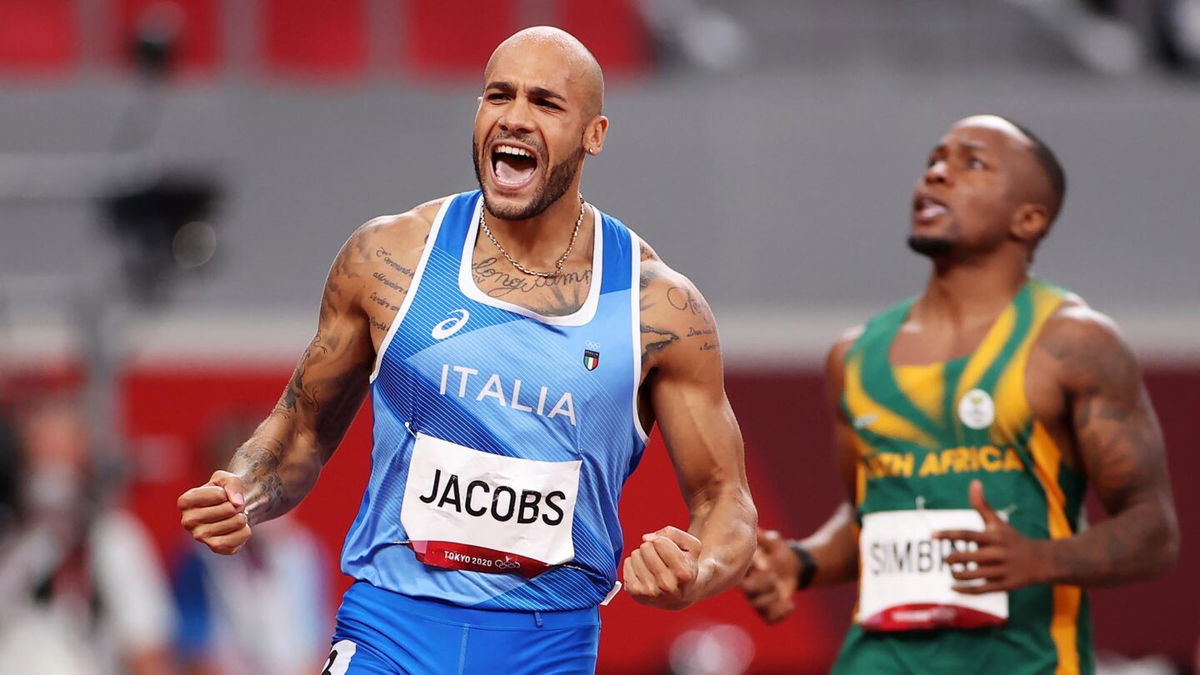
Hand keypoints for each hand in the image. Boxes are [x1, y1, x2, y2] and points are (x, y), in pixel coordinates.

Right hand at [177, 470, 251, 554]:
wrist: (234, 507)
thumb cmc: (226, 491)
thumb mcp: (228, 478)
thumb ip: (233, 483)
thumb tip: (237, 504)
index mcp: (185, 502)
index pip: (218, 495)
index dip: (227, 492)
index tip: (223, 494)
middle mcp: (188, 521)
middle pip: (227, 510)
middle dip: (237, 506)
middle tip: (232, 507)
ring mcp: (200, 536)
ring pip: (233, 524)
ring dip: (242, 518)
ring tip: (237, 516)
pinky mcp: (215, 548)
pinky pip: (237, 540)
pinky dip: (245, 531)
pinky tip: (240, 528)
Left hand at [622, 526, 701, 609]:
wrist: (680, 594)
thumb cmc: (686, 565)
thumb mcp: (692, 546)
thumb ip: (673, 533)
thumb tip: (646, 538)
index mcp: (684, 574)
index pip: (659, 542)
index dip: (663, 541)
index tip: (670, 551)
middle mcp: (667, 586)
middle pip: (646, 547)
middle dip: (652, 547)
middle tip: (661, 558)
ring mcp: (650, 592)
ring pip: (635, 554)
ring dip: (643, 556)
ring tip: (654, 566)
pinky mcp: (635, 593)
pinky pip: (627, 563)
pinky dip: (634, 564)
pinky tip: (645, 572)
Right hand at [739, 529, 798, 623]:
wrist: (793, 565)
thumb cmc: (778, 551)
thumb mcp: (772, 541)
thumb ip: (763, 537)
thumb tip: (755, 528)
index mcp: (745, 569)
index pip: (741, 575)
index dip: (755, 573)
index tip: (768, 566)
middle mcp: (747, 586)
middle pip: (750, 593)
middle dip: (766, 585)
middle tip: (776, 577)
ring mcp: (757, 599)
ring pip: (759, 607)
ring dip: (776, 599)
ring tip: (784, 591)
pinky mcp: (767, 609)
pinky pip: (769, 619)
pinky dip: (781, 614)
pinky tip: (790, 604)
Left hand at [933, 480, 1050, 593]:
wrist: (1042, 560)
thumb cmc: (1013, 539)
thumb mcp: (998, 523)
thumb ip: (982, 505)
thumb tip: (974, 482)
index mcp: (993, 537)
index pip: (967, 534)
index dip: (948, 534)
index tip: (932, 534)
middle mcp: (997, 553)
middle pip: (967, 556)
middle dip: (952, 558)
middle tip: (947, 559)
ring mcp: (1001, 570)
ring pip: (972, 575)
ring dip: (957, 575)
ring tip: (952, 572)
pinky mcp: (1005, 585)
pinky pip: (981, 590)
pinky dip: (965, 590)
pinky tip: (953, 588)